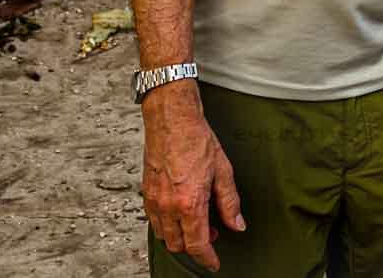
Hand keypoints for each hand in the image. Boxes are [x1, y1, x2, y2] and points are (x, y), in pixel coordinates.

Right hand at [141, 82, 244, 271]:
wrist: (172, 119)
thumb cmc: (196, 140)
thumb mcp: (223, 171)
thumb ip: (229, 202)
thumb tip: (237, 224)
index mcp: (189, 203)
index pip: (197, 244)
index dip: (207, 258)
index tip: (214, 263)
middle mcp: (168, 206)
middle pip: (178, 245)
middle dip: (195, 247)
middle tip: (211, 236)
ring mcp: (154, 200)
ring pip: (164, 235)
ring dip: (180, 237)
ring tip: (197, 222)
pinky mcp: (146, 192)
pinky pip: (154, 220)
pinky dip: (167, 224)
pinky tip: (180, 212)